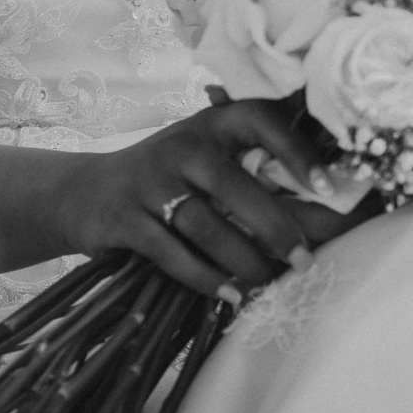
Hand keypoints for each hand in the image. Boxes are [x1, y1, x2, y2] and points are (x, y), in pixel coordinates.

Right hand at [55, 97, 353, 302]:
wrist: (85, 192)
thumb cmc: (167, 180)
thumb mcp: (203, 163)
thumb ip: (253, 178)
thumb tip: (327, 217)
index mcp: (209, 125)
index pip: (259, 119)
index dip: (295, 149)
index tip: (325, 186)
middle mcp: (180, 146)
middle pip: (235, 186)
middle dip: (275, 228)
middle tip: (303, 261)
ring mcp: (149, 180)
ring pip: (206, 226)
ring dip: (243, 261)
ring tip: (265, 284)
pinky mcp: (124, 217)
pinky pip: (173, 254)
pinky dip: (205, 278)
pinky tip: (229, 294)